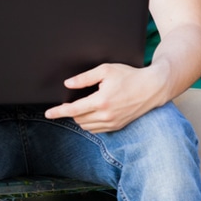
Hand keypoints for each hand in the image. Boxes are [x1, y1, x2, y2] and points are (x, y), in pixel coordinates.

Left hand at [44, 63, 163, 132]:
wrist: (151, 88)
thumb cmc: (129, 76)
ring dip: (81, 117)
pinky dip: (90, 123)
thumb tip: (68, 84)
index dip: (58, 112)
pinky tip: (93, 113)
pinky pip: (97, 129)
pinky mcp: (117, 126)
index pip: (73, 110)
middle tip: (73, 101)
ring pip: (86, 126)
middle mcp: (106, 115)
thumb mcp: (106, 70)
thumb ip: (85, 78)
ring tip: (84, 106)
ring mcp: (112, 123)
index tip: (48, 113)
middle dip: (72, 111)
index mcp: (101, 101)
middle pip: (78, 118)